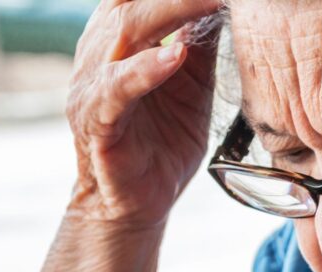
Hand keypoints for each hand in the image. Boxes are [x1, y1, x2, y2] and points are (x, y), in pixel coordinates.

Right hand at [66, 0, 221, 227]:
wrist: (138, 202)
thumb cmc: (164, 139)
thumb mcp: (193, 83)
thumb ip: (202, 44)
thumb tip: (227, 6)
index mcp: (120, 36)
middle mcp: (100, 51)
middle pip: (132, 1)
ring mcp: (93, 84)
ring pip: (125, 32)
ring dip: (169, 11)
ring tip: (209, 1)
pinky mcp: (97, 121)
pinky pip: (117, 89)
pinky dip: (146, 70)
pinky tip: (175, 56)